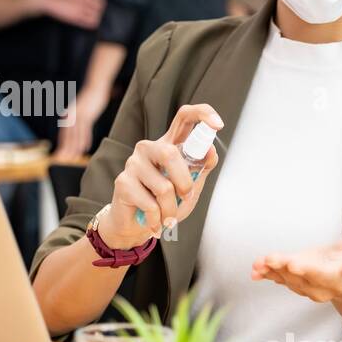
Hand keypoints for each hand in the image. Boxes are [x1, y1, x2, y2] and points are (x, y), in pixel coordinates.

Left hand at [40, 0, 103, 29]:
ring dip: (97, 16)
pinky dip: (93, 22)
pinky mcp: (75, 19)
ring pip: (95, 18)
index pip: (96, 0)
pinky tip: (91, 19)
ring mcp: (79, 13)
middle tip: (95, 7)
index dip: (98, 0)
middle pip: (97, 9)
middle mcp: (81, 5)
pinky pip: (89, 24)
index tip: (96, 0)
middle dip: (99, 8)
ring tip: (93, 13)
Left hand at [55, 87, 108, 160]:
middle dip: (66, 148)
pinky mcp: (88, 115)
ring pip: (76, 134)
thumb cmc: (90, 98)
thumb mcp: (81, 108)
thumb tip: (70, 120)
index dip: (62, 144)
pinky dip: (85, 139)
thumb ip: (75, 116)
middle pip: (68, 136)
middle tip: (63, 160)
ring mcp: (79, 116)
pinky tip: (85, 148)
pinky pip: (85, 130)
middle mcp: (71, 117)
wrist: (96, 86)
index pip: (64, 134)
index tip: (60, 155)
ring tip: (74, 157)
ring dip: (75, 147)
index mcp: (69, 116)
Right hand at [95, 104, 222, 249]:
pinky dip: (157, 219)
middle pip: (170, 153)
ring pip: (163, 187)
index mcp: (169, 144)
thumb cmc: (165, 204)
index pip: (185, 117)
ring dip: (171, 210)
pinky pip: (150, 204)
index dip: (203, 114)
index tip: (219, 125)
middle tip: (186, 198)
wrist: (137, 227)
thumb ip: (200, 168)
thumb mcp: (190, 187)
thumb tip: (211, 151)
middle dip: (184, 183)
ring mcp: (133, 163)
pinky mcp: (122, 181)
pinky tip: (154, 223)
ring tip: (168, 218)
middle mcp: (150, 148)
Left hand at [252, 234, 341, 302]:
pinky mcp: (299, 279)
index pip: (324, 276)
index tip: (294, 263)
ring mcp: (310, 285)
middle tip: (268, 260)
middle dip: (284, 269)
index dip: (309, 270)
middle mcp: (324, 286)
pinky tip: (256, 270)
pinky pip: (282, 278)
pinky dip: (268, 274)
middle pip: (302, 278)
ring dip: (272, 271)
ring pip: (289, 279)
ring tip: (258, 263)